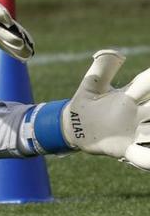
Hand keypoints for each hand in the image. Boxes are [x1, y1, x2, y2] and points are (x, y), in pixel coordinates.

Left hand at [34, 50, 149, 168]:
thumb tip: (115, 53)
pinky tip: (149, 161)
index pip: (146, 85)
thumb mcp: (91, 86)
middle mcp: (137, 114)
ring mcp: (134, 133)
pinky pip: (143, 156)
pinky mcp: (127, 149)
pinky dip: (147, 160)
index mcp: (130, 97)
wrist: (73, 128)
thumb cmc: (85, 104)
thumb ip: (102, 70)